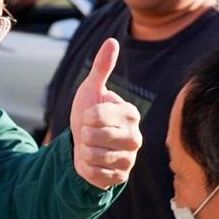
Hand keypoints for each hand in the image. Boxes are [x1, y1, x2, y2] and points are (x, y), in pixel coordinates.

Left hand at [68, 38, 141, 188]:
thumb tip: (112, 41)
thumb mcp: (91, 90)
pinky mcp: (122, 176)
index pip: (97, 116)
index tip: (90, 117)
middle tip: (89, 134)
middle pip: (95, 136)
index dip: (86, 117)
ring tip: (91, 147)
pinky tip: (93, 162)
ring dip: (85, 152)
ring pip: (95, 156)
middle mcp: (135, 136)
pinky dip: (87, 168)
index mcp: (130, 113)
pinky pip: (96, 173)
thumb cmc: (89, 116)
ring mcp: (130, 158)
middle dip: (84, 135)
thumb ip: (101, 67)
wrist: (83, 146)